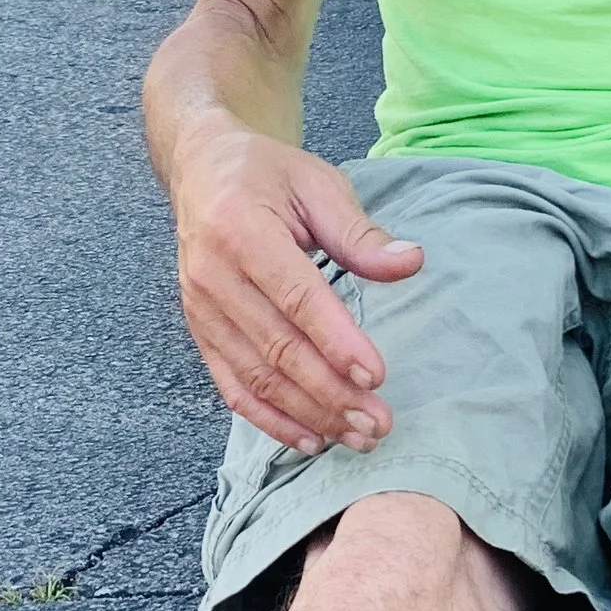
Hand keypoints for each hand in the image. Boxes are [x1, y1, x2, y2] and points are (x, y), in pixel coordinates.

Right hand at [170, 124, 422, 453]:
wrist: (201, 171)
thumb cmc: (267, 176)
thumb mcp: (317, 183)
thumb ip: (360, 231)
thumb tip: (410, 262)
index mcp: (241, 229)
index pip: (295, 298)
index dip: (336, 341)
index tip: (376, 376)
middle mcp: (212, 274)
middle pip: (276, 348)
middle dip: (329, 393)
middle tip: (377, 423)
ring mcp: (200, 308)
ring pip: (255, 377)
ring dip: (308, 414)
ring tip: (357, 437)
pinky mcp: (200, 331)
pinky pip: (232, 386)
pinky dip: (270, 419)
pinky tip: (310, 439)